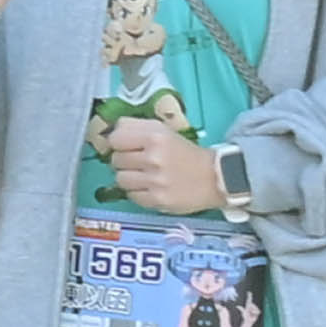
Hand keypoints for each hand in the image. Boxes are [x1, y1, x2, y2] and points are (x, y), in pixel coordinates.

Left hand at [99, 117, 223, 213]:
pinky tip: (149, 187)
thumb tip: (111, 130)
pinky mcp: (157, 200)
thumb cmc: (186, 153)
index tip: (125, 146)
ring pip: (120, 179)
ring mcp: (155, 180)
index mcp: (155, 136)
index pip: (115, 138)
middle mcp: (154, 157)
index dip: (119, 143)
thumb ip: (136, 126)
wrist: (214, 176)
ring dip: (129, 178)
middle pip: (116, 159)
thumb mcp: (163, 130)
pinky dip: (137, 192)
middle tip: (138, 161)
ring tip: (143, 175)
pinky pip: (131, 196)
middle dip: (124, 160)